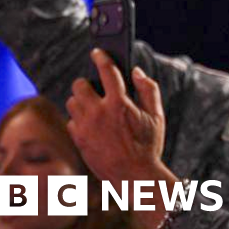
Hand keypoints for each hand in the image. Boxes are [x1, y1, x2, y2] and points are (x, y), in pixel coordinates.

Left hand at [65, 48, 165, 182]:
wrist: (133, 176)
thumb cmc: (148, 145)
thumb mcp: (157, 116)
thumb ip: (149, 89)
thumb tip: (136, 72)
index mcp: (119, 103)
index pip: (107, 71)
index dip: (102, 57)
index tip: (98, 52)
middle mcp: (98, 113)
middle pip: (80, 85)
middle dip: (88, 83)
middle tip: (97, 88)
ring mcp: (85, 127)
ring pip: (72, 101)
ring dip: (82, 100)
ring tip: (95, 106)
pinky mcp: (78, 140)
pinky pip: (71, 120)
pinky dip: (79, 118)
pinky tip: (93, 124)